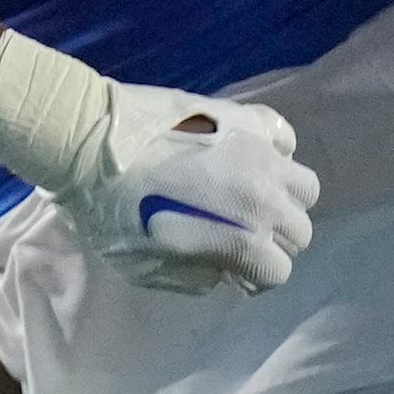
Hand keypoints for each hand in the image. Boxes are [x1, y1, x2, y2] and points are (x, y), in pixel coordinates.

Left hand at [0, 30, 316, 294]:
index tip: (232, 270)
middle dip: (271, 240)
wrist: (91, 146)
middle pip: (298, 230)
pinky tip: (248, 158)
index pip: (277, 270)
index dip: (254, 276)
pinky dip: (275, 152)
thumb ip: (196, 276)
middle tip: (239, 234)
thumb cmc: (111, 214)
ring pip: (303, 186)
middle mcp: (264, 195)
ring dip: (283, 198)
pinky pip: (284, 138)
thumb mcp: (147, 270)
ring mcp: (259, 152)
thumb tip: (222, 267)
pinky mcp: (248, 117)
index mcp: (243, 238)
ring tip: (250, 196)